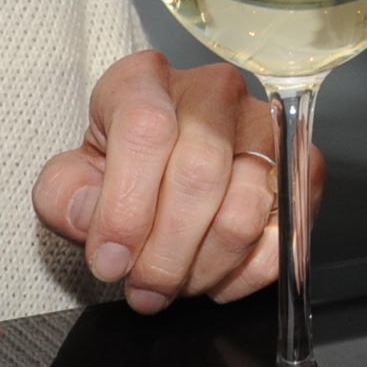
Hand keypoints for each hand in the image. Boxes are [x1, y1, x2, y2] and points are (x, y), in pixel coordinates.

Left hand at [33, 51, 315, 311]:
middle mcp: (213, 90)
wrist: (161, 176)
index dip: (126, 208)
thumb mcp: (70, 182)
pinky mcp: (301, 167)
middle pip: (199, 175)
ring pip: (243, 211)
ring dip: (202, 267)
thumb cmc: (118, 176)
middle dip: (165, 253)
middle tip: (144, 287)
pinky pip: (284, 234)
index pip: (147, 129)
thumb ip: (65, 195)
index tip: (110, 260)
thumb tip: (91, 214)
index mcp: (146, 79)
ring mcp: (264, 125)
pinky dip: (244, 274)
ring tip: (176, 278)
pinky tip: (213, 273)